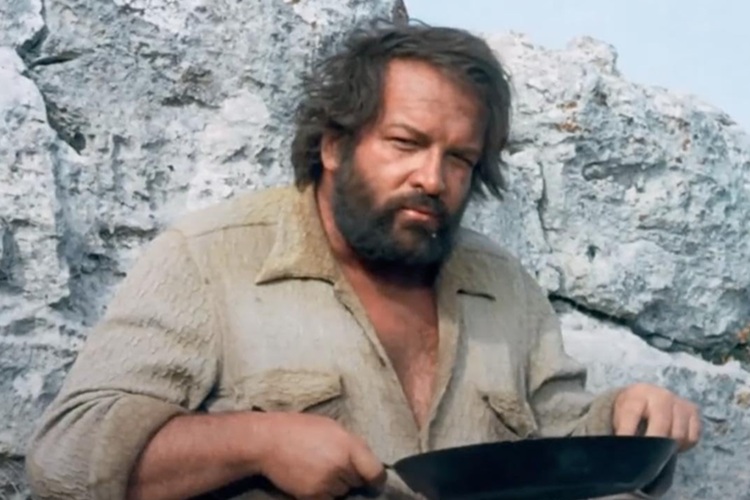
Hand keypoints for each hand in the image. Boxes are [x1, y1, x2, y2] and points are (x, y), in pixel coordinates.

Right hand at [254, 412, 385, 498]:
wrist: (268, 441)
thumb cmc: (300, 429)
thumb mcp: (331, 427)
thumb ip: (350, 444)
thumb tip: (363, 461)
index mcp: (349, 445)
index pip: (375, 472)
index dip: (376, 478)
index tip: (373, 479)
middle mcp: (341, 465)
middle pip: (357, 482)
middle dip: (350, 476)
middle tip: (333, 464)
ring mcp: (327, 482)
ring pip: (342, 492)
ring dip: (336, 486)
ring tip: (319, 469)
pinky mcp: (313, 495)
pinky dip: (322, 494)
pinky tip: (311, 479)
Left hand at [613, 383, 700, 451]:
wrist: (646, 396)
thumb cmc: (631, 410)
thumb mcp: (620, 416)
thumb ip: (622, 431)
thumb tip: (624, 451)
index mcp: (637, 395)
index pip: (631, 415)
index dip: (627, 433)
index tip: (625, 447)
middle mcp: (660, 395)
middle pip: (661, 426)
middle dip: (653, 444)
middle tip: (647, 457)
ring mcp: (679, 402)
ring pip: (679, 435)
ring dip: (670, 447)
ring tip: (659, 449)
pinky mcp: (693, 410)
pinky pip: (692, 437)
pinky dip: (683, 445)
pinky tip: (672, 443)